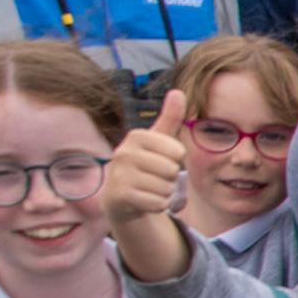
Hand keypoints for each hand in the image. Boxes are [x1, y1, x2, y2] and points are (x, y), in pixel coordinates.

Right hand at [103, 87, 190, 226]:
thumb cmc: (146, 165)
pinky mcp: (119, 196)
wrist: (121, 198)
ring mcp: (118, 175)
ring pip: (165, 188)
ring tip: (148, 188)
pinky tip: (144, 201)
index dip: (176, 161)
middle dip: (170, 179)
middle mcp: (123, 152)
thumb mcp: (158, 141)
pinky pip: (157, 203)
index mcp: (136, 136)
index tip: (160, 161)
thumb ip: (170, 118)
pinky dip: (157, 206)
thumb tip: (178, 91)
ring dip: (164, 193)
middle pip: (172, 170)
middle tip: (154, 178)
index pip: (178, 152)